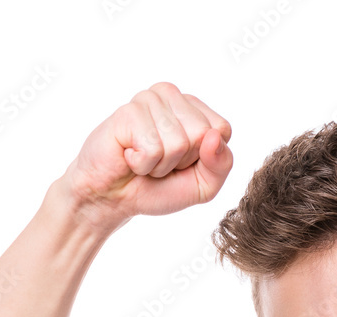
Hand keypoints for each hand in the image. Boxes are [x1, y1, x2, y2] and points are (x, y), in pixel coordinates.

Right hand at [60, 82, 232, 229]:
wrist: (114, 197)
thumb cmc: (158, 188)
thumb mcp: (203, 186)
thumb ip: (221, 165)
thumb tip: (214, 137)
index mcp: (194, 109)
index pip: (222, 129)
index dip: (205, 158)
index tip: (183, 163)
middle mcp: (173, 97)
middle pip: (202, 133)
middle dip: (182, 162)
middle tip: (160, 162)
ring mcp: (149, 100)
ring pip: (178, 142)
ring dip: (160, 165)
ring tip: (144, 160)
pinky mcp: (129, 111)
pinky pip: (154, 148)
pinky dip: (143, 164)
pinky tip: (130, 157)